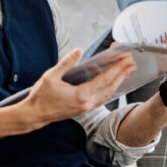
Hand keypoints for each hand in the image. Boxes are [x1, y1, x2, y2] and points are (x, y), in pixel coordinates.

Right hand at [21, 49, 136, 127]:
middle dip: (122, 73)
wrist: (34, 115)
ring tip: (127, 71)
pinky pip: (102, 98)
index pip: (105, 79)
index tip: (126, 59)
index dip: (117, 68)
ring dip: (118, 81)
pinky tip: (113, 83)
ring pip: (108, 93)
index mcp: (81, 95)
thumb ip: (66, 63)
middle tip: (132, 62)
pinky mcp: (84, 109)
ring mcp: (87, 107)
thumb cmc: (41, 97)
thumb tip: (78, 51)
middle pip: (110, 86)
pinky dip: (110, 89)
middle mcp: (87, 103)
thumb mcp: (50, 76)